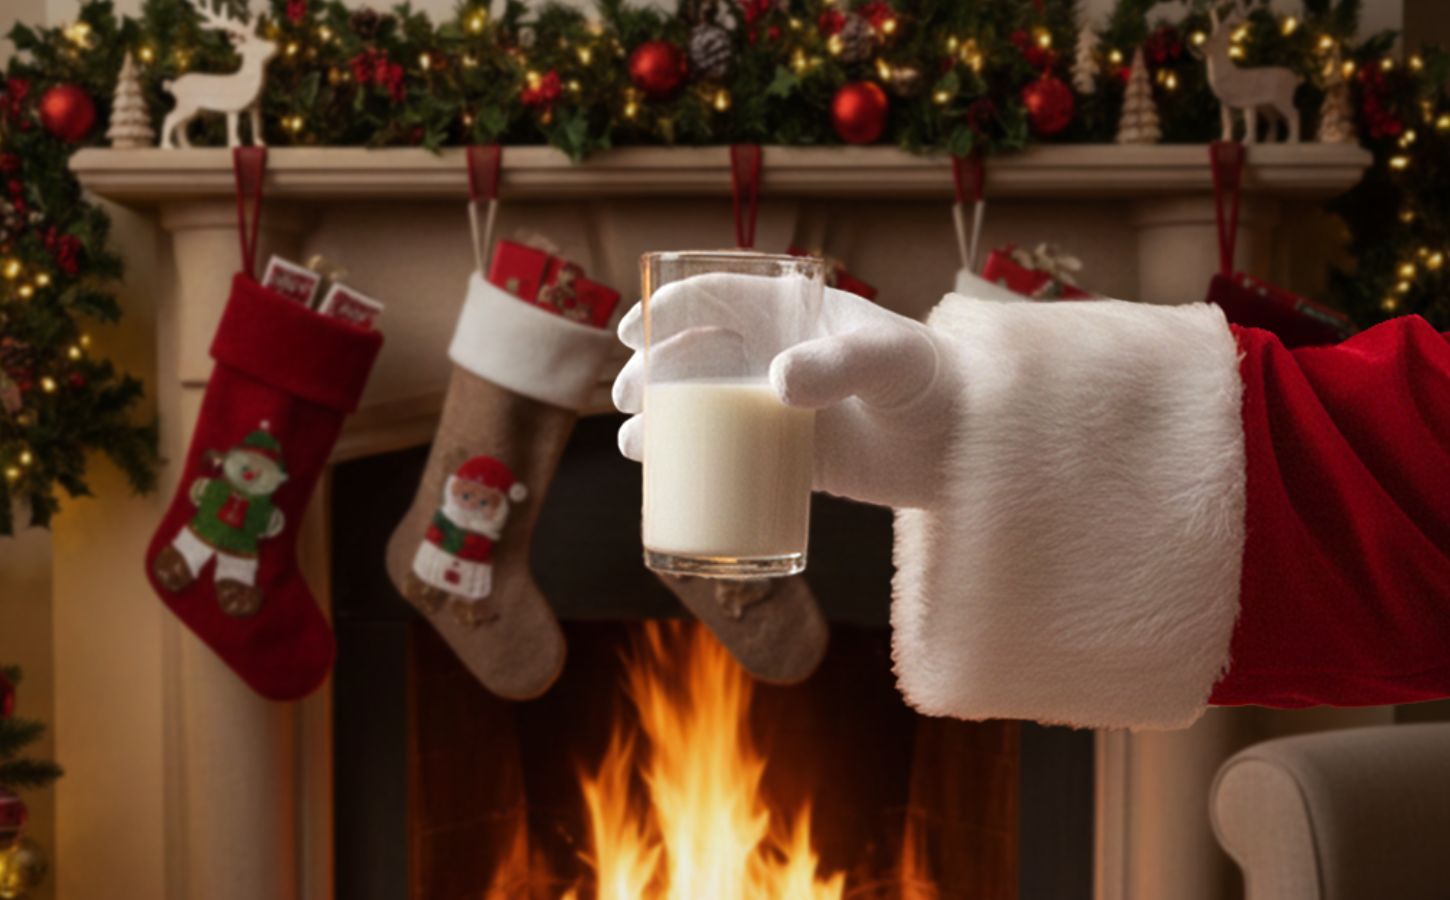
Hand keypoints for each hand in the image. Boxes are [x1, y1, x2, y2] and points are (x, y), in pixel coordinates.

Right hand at [612, 273, 963, 509]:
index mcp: (794, 313)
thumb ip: (837, 363)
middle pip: (695, 351)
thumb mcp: (887, 360)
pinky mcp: (791, 455)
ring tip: (635, 438)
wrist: (970, 442)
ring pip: (702, 405)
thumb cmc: (934, 381)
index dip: (668, 306)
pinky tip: (660, 471)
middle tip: (629, 394)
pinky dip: (689, 460)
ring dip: (659, 416)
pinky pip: (727, 453)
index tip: (633, 330)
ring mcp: (780, 407)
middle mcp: (777, 355)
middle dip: (651, 368)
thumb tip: (775, 384)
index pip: (717, 295)